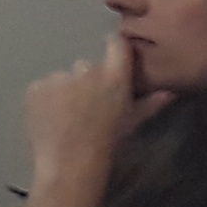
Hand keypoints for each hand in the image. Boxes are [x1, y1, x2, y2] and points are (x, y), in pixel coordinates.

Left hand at [20, 39, 138, 206]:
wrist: (70, 162)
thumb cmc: (108, 143)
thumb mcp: (133, 122)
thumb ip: (150, 103)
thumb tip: (170, 91)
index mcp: (114, 76)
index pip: (116, 44)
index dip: (114, 46)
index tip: (111, 50)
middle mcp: (86, 70)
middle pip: (86, 66)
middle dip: (87, 80)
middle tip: (86, 106)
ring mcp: (58, 77)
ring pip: (63, 78)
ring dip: (65, 90)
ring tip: (67, 116)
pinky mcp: (36, 87)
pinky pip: (42, 88)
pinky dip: (45, 99)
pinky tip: (51, 117)